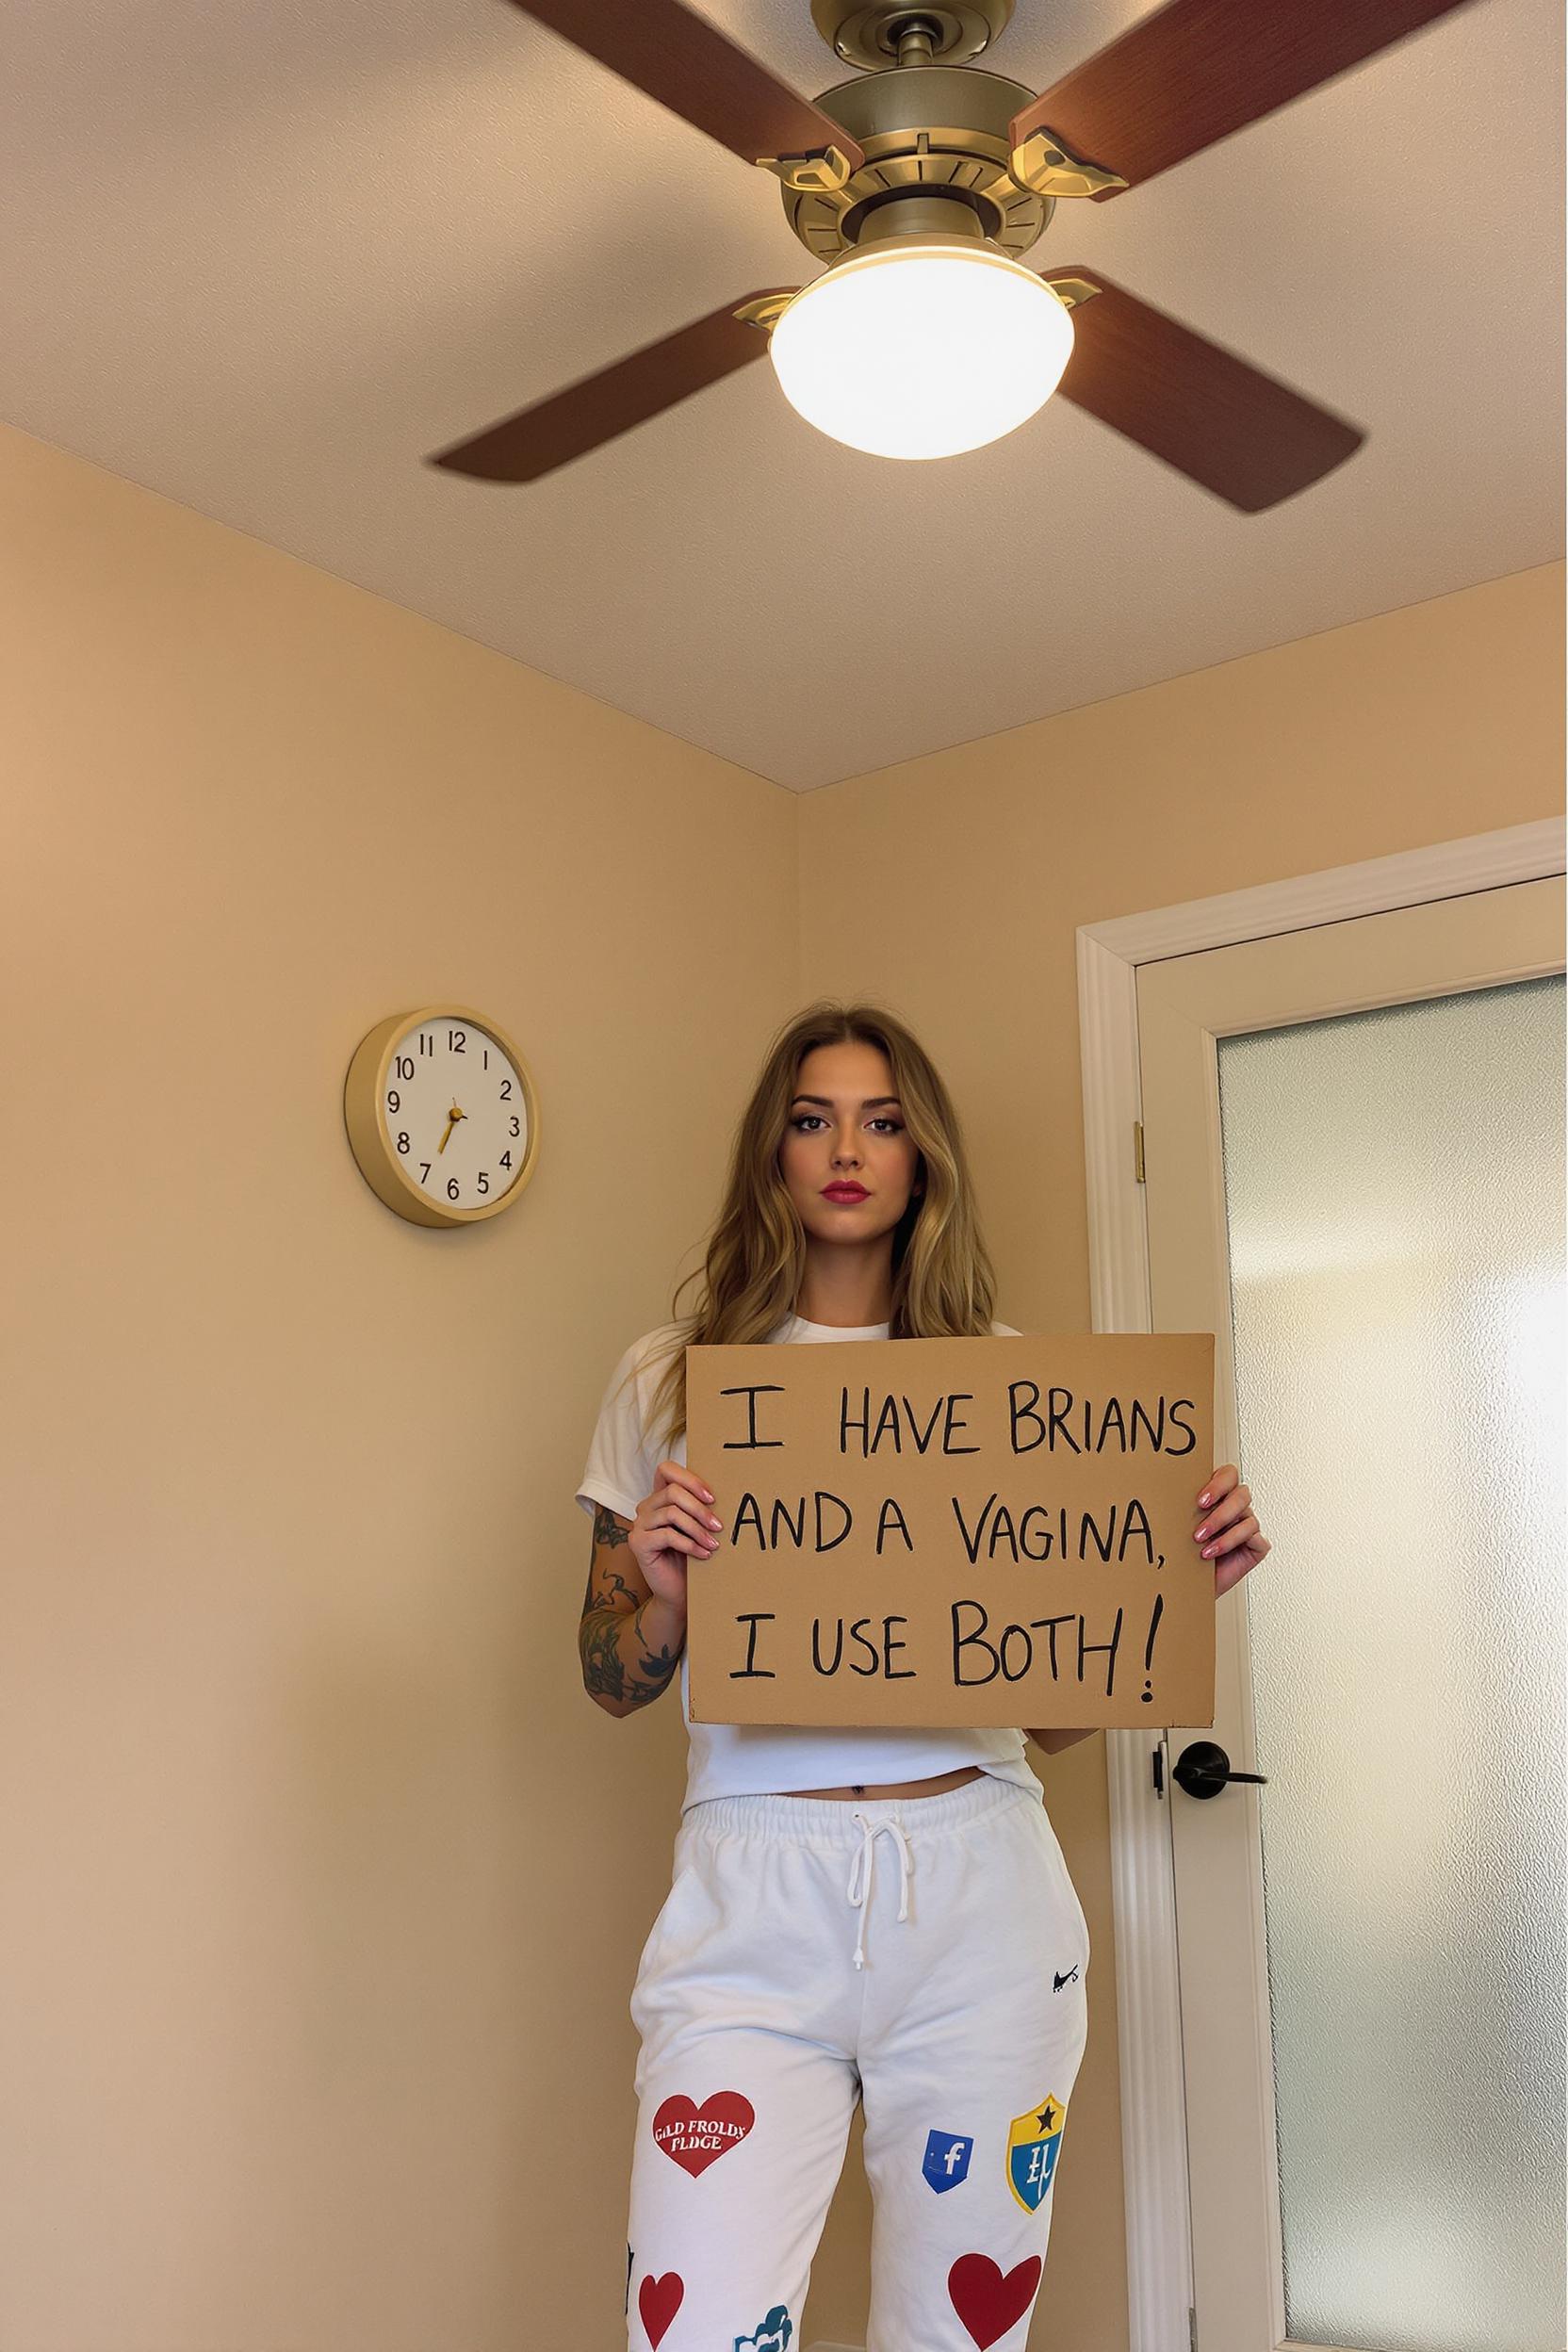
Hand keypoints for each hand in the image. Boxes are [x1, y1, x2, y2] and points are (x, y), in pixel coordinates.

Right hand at [629, 1459, 722, 1612]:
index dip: (690, 1479)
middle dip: (700, 1509)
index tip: (712, 1498)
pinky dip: (690, 1544)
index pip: (666, 1470)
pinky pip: (667, 1535)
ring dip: (698, 1529)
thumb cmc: (692, 1558)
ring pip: (672, 1513)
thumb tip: (726, 1491)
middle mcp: (646, 1508)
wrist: (679, 1593)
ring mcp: (639, 1525)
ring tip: (714, 1544)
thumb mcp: (698, 1527)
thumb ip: (700, 1508)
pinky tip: (703, 1554)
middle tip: (719, 1526)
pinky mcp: (638, 1543)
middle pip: (673, 1491)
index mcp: (659, 1498)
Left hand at [1193, 1464, 1269, 1599]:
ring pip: (1247, 1513)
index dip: (1219, 1483)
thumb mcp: (1181, 1524)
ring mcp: (1247, 1525)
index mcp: (1220, 1494)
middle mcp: (1236, 1507)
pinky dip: (1231, 1542)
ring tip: (1200, 1541)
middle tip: (1200, 1524)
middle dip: (1220, 1510)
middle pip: (1241, 1493)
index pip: (1229, 1474)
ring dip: (1221, 1526)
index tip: (1200, 1500)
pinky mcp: (1256, 1546)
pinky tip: (1212, 1552)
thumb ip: (1184, 1505)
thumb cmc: (1183, 1551)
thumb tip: (1167, 1491)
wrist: (1187, 1582)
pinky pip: (1254, 1536)